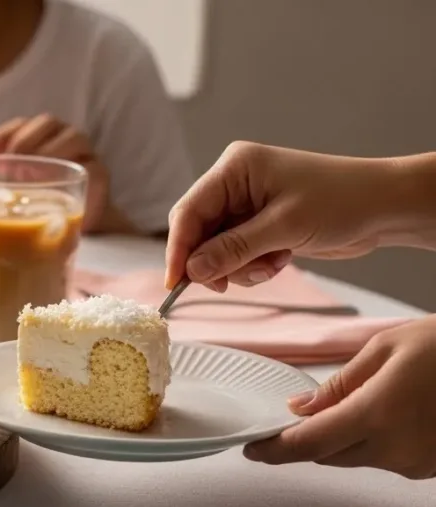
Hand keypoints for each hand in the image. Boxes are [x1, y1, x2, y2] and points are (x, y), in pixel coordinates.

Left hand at [0, 114, 111, 232]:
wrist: (75, 228)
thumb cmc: (38, 204)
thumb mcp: (11, 190)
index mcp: (38, 139)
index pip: (19, 126)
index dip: (1, 134)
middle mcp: (62, 139)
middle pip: (47, 123)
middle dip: (24, 140)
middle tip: (8, 163)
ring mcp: (84, 155)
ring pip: (74, 137)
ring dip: (50, 151)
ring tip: (31, 172)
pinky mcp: (101, 177)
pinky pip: (94, 169)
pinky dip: (78, 173)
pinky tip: (58, 186)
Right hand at [165, 142, 417, 291]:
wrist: (385, 208)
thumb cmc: (343, 201)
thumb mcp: (284, 227)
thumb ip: (233, 249)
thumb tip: (193, 270)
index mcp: (234, 168)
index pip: (188, 211)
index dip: (179, 248)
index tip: (176, 282)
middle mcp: (234, 183)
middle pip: (198, 231)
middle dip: (213, 261)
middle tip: (225, 284)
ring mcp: (246, 204)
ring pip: (216, 248)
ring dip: (238, 267)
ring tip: (271, 266)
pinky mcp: (258, 224)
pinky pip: (235, 253)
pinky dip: (251, 266)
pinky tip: (279, 261)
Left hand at [245, 315, 435, 479]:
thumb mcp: (388, 348)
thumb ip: (339, 384)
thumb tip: (301, 408)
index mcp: (376, 415)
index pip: (307, 445)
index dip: (274, 450)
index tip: (252, 449)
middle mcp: (395, 449)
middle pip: (328, 455)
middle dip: (309, 438)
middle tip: (298, 417)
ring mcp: (417, 463)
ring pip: (358, 458)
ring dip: (345, 438)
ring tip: (362, 401)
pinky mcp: (432, 468)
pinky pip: (388, 458)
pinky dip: (376, 439)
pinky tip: (392, 411)